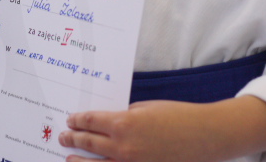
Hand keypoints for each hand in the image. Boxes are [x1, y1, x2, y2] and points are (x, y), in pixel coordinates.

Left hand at [59, 100, 221, 161]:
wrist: (203, 136)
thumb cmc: (176, 116)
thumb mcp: (146, 108)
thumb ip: (126, 116)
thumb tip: (113, 123)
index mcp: (124, 123)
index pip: (92, 122)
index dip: (78, 121)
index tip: (70, 120)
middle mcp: (123, 147)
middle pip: (90, 144)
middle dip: (74, 140)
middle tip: (63, 138)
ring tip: (69, 159)